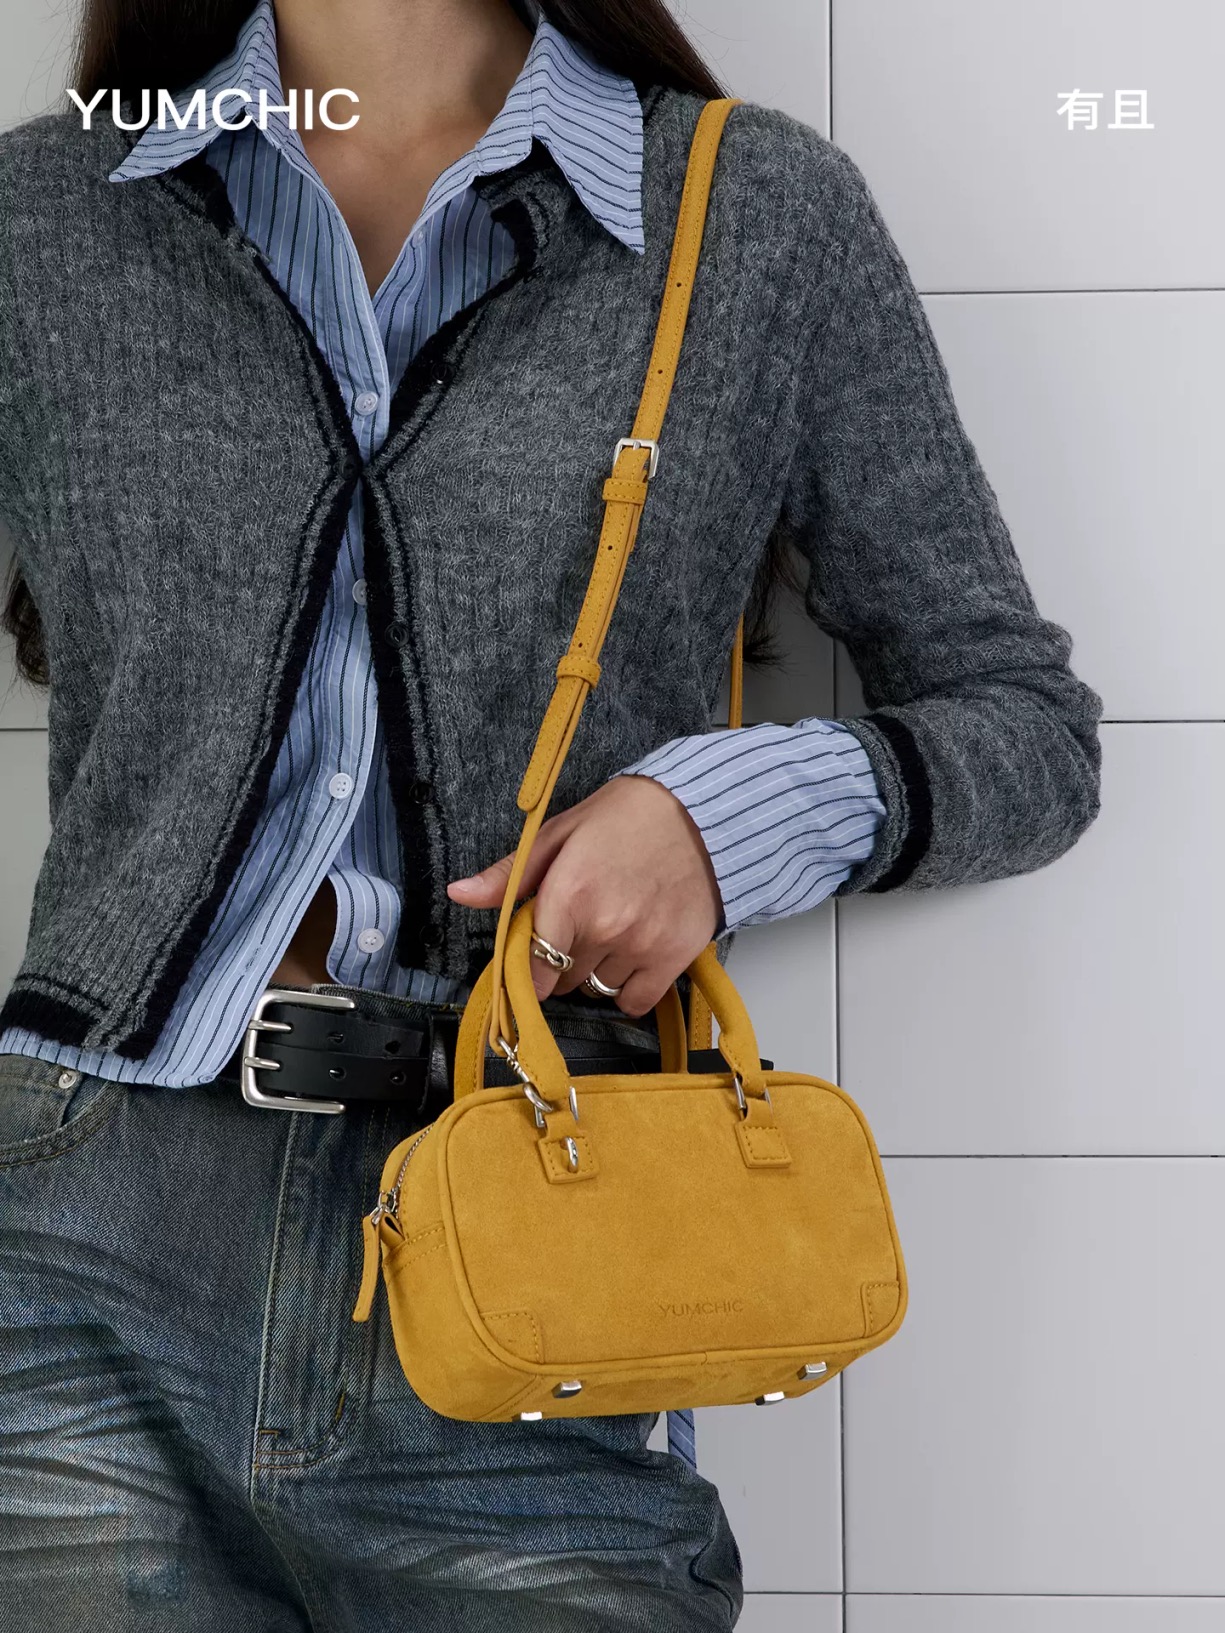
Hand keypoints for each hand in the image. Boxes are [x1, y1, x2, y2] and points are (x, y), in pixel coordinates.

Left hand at [445, 775, 723, 1016]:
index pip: (531, 966)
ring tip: (614, 932)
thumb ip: (509, 875)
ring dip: (597, 971)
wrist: (702, 816)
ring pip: (597, 989)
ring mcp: (641, 945)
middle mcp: (604, 926)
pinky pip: (635, 1000)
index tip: (533, 961)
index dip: (527, 969)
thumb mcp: (559, 834)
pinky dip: (629, 988)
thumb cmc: (626, 819)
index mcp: (569, 894)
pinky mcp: (674, 957)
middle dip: (563, 960)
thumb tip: (458, 894)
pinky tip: (633, 957)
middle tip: (581, 927)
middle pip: (563, 980)